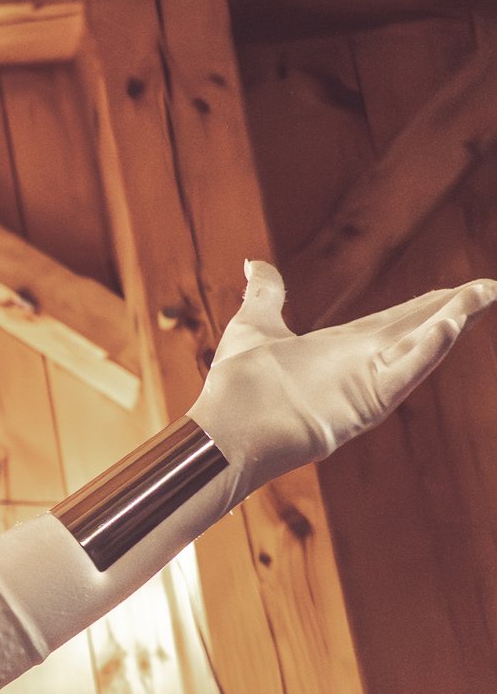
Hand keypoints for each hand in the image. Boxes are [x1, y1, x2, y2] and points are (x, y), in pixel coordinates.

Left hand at [192, 260, 496, 511]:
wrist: (222, 430)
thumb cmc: (237, 385)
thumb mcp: (255, 324)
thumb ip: (266, 294)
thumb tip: (256, 263)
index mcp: (344, 348)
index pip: (398, 319)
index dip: (432, 303)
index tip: (464, 289)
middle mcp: (362, 364)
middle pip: (419, 328)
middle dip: (457, 308)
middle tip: (493, 287)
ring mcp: (366, 383)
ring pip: (420, 347)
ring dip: (454, 321)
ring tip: (485, 295)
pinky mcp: (363, 403)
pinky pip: (402, 374)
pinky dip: (426, 351)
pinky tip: (451, 326)